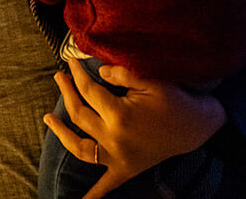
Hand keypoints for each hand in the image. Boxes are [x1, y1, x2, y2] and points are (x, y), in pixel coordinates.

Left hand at [43, 58, 225, 198]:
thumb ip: (119, 73)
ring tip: (48, 118)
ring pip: (80, 148)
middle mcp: (114, 139)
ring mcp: (118, 158)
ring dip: (61, 133)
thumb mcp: (149, 79)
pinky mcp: (126, 169)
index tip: (69, 61)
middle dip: (67, 92)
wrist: (197, 126)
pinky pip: (105, 185)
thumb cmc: (175, 99)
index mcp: (119, 115)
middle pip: (79, 114)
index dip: (77, 74)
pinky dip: (92, 195)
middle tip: (59, 77)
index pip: (88, 90)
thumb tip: (96, 72)